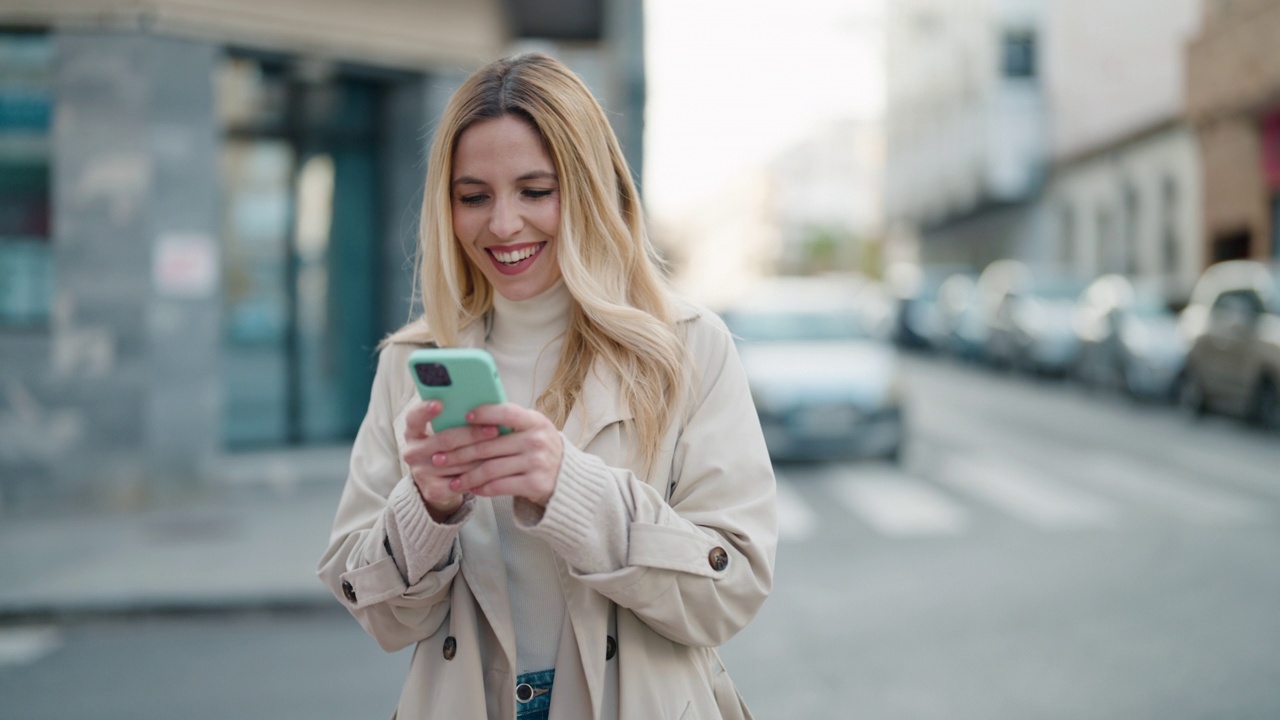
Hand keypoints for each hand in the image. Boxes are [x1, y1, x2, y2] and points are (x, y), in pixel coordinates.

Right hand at [401, 399, 499, 520]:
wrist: (440, 481)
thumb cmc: (448, 447)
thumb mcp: (445, 430)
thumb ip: (455, 418)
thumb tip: (483, 403)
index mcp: (413, 431)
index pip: (414, 417)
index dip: (426, 410)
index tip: (440, 403)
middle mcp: (412, 452)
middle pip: (444, 440)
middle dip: (472, 434)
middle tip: (493, 429)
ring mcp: (420, 473)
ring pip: (457, 461)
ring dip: (481, 455)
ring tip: (501, 447)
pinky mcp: (432, 490)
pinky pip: (460, 482)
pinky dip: (478, 475)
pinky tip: (493, 468)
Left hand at [433, 403, 563, 506]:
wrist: (567, 477)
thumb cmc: (539, 449)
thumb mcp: (533, 429)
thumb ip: (509, 422)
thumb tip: (469, 417)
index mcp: (535, 421)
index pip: (506, 412)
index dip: (484, 413)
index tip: (464, 417)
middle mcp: (537, 440)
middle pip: (489, 445)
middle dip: (459, 453)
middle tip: (439, 458)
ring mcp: (537, 463)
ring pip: (491, 469)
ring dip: (467, 476)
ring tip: (453, 481)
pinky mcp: (535, 484)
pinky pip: (500, 486)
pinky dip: (483, 489)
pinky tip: (472, 489)